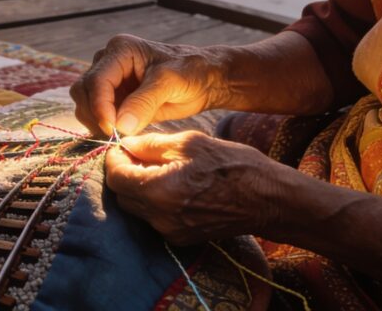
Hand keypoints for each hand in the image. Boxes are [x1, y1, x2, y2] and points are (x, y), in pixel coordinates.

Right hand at [69, 34, 228, 136]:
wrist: (204, 80)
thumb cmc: (190, 72)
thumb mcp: (169, 83)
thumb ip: (144, 102)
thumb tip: (120, 126)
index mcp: (120, 50)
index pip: (96, 80)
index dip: (99, 106)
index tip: (112, 129)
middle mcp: (109, 63)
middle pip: (83, 91)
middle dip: (95, 114)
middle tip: (115, 134)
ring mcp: (110, 81)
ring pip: (84, 104)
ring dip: (96, 122)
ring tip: (120, 134)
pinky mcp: (114, 98)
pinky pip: (96, 114)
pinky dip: (102, 127)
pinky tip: (120, 133)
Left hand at [105, 131, 287, 244]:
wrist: (267, 199)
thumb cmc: (232, 164)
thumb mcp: (190, 142)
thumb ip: (151, 144)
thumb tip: (126, 144)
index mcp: (160, 191)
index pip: (116, 177)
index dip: (114, 158)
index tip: (122, 146)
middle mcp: (161, 218)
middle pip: (122, 196)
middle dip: (124, 173)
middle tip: (138, 154)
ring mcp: (171, 232)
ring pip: (136, 209)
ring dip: (137, 187)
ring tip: (157, 167)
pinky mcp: (181, 239)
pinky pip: (154, 218)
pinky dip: (153, 201)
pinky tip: (171, 184)